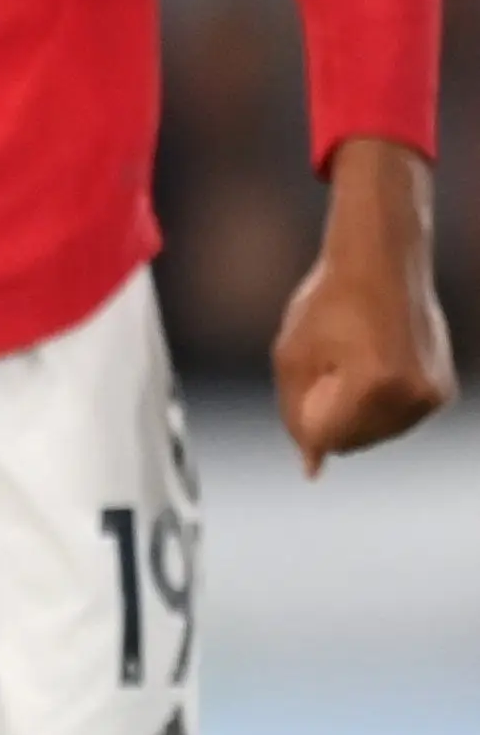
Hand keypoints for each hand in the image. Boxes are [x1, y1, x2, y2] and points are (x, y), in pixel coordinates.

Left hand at [274, 137, 454, 475]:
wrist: (381, 264)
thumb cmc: (329, 304)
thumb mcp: (293, 354)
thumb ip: (295, 412)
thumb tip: (312, 469)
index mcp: (372, 385)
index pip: (325, 438)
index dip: (304, 420)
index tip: (304, 389)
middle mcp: (411, 397)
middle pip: (351, 442)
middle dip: (328, 416)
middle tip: (327, 363)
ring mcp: (432, 397)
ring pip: (375, 435)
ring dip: (353, 412)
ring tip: (351, 359)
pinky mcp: (441, 393)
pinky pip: (398, 419)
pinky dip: (378, 404)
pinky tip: (372, 363)